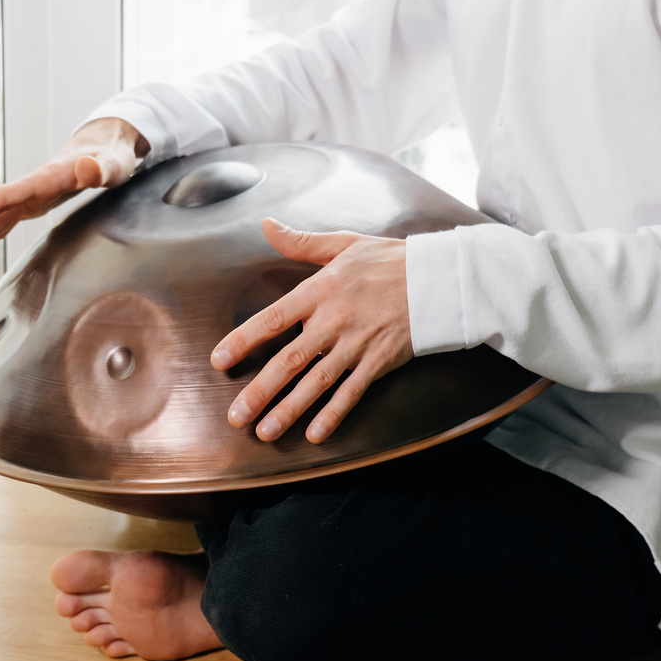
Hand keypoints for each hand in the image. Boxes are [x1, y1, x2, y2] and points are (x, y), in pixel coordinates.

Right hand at [0, 118, 149, 276]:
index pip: (7, 196)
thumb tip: (87, 168)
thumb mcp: (114, 163)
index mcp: (46, 179)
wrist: (104, 145)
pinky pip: (4, 223)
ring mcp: (29, 197)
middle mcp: (31, 188)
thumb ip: (101, 168)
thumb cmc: (110, 155)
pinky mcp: (32, 205)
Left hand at [211, 219, 413, 442]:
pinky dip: (333, 414)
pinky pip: (352, 392)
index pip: (273, 319)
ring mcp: (358, 344)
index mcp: (320, 290)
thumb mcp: (343, 244)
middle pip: (291, 360)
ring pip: (317, 383)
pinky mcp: (379, 361)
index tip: (219, 361)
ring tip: (265, 433)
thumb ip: (301, 242)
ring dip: (290, 410)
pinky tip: (314, 434)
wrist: (440, 278)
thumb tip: (266, 225)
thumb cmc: (389, 261)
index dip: (244, 340)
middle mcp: (334, 320)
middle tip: (236, 416)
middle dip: (260, 390)